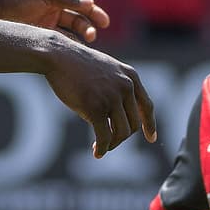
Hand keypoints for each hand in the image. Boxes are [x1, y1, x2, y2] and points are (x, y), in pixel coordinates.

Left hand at [0, 0, 110, 42]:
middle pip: (78, 23)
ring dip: (80, 40)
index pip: (81, 7)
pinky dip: (68, 47)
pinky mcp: (40, 38)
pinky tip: (74, 52)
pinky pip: (58, 44)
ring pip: (70, 35)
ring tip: (86, 43)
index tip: (104, 21)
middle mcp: (55, 13)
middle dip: (89, 28)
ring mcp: (47, 27)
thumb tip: (89, 3)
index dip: (94, 14)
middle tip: (93, 35)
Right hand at [44, 38, 156, 156]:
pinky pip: (105, 137)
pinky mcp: (96, 108)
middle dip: (122, 136)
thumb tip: (119, 118)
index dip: (150, 125)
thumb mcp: (106, 70)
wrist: (58, 56)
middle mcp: (126, 87)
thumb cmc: (77, 65)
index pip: (147, 106)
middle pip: (134, 123)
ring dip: (113, 144)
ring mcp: (112, 97)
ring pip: (122, 132)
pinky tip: (97, 153)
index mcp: (131, 77)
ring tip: (101, 146)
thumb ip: (117, 88)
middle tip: (110, 142)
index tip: (151, 138)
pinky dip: (103, 148)